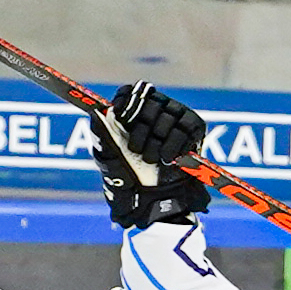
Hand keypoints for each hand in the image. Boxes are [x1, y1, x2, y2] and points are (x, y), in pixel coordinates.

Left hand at [92, 83, 211, 227]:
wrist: (154, 197)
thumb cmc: (129, 175)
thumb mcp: (108, 157)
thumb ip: (100, 133)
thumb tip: (96, 112)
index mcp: (132, 110)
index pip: (129, 92)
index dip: (125, 102)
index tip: (119, 117)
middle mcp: (155, 107)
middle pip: (148, 102)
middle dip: (141, 129)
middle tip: (136, 150)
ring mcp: (176, 115)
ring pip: (166, 116)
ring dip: (156, 142)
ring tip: (151, 159)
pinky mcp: (194, 126)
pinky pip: (185, 127)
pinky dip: (175, 144)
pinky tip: (167, 159)